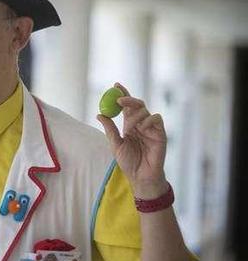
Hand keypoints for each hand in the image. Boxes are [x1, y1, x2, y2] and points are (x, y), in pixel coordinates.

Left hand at [96, 83, 168, 197]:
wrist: (140, 176)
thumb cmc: (128, 162)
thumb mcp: (115, 145)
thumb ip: (110, 129)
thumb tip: (99, 114)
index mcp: (130, 126)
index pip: (126, 106)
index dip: (123, 94)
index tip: (115, 85)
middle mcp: (141, 124)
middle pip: (137, 104)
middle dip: (128, 98)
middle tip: (118, 98)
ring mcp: (151, 128)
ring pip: (145, 111)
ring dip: (134, 115)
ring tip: (129, 127)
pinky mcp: (160, 133)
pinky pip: (156, 119)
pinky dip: (147, 120)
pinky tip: (141, 128)